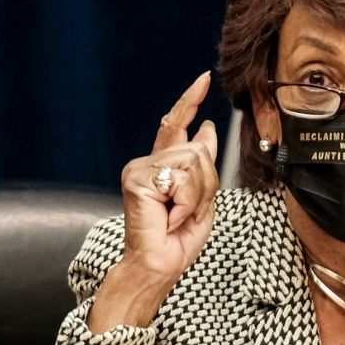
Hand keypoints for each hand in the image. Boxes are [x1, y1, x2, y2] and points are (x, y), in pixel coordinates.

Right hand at [88, 71, 219, 330]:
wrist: (159, 266)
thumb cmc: (177, 239)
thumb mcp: (202, 196)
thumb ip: (203, 164)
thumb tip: (207, 127)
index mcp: (162, 164)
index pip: (176, 124)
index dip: (189, 100)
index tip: (203, 78)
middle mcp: (147, 162)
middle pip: (198, 151)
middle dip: (206, 185)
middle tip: (188, 211)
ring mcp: (139, 169)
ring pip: (194, 163)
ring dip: (197, 196)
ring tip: (178, 215)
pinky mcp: (137, 179)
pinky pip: (182, 180)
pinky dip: (187, 203)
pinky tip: (170, 217)